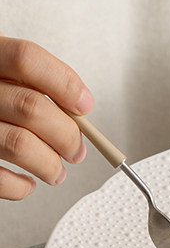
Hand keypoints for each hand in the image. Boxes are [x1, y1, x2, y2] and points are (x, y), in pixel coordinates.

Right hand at [0, 35, 92, 199]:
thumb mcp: (0, 74)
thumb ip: (31, 82)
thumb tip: (77, 109)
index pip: (26, 60)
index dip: (64, 83)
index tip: (83, 105)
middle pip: (31, 107)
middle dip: (67, 135)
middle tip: (76, 150)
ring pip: (20, 144)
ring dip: (50, 164)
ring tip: (56, 171)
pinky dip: (20, 187)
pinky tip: (26, 182)